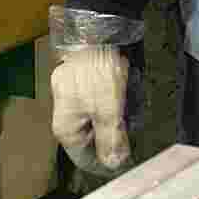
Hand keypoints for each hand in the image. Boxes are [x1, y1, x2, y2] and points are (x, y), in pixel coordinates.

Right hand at [50, 46, 131, 174]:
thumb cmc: (98, 73)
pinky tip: (125, 90)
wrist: (97, 34)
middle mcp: (67, 117)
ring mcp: (73, 99)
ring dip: (117, 115)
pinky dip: (114, 100)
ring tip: (130, 101)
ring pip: (99, 119)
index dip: (107, 162)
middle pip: (94, 138)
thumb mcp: (109, 110)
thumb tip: (113, 165)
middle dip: (116, 134)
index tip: (128, 162)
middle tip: (133, 123)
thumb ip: (111, 140)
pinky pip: (100, 102)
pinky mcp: (82, 84)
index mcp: (66, 129)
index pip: (85, 158)